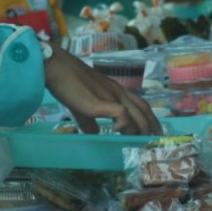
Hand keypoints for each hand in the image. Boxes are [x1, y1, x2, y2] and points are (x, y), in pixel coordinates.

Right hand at [43, 46, 161, 134]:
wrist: (56, 67)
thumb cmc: (67, 83)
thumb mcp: (82, 104)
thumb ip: (89, 120)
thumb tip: (94, 133)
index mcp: (116, 90)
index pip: (141, 105)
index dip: (150, 119)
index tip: (155, 132)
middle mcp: (118, 92)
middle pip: (143, 111)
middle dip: (151, 127)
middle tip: (155, 143)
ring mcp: (111, 96)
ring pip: (136, 114)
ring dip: (141, 130)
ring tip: (143, 143)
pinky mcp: (101, 102)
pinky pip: (121, 113)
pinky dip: (124, 124)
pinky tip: (117, 132)